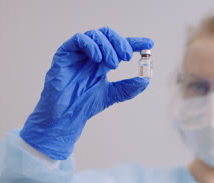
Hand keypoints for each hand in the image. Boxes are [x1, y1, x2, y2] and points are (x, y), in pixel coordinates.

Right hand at [20, 27, 153, 159]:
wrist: (65, 117)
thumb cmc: (84, 105)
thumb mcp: (112, 95)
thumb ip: (129, 87)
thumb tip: (146, 79)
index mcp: (102, 62)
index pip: (119, 46)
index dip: (134, 43)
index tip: (149, 44)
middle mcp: (90, 55)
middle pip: (108, 35)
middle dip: (120, 43)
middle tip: (127, 56)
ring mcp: (77, 53)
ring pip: (95, 35)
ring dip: (108, 46)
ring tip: (113, 64)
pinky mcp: (64, 54)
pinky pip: (78, 39)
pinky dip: (91, 45)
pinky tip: (98, 59)